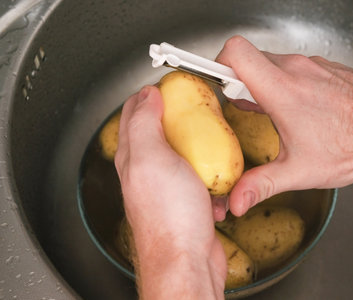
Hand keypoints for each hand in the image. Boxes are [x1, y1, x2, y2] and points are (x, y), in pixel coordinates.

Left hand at [115, 86, 225, 298]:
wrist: (187, 261)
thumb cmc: (169, 216)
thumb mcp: (152, 159)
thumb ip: (145, 124)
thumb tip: (147, 95)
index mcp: (133, 157)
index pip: (135, 113)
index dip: (151, 94)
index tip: (172, 85)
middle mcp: (147, 171)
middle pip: (162, 132)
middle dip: (182, 121)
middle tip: (201, 112)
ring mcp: (168, 188)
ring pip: (187, 157)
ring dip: (203, 154)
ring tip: (216, 152)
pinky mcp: (188, 203)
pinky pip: (202, 183)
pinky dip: (212, 182)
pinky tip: (218, 190)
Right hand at [216, 36, 352, 215]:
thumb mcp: (299, 172)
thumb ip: (260, 185)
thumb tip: (237, 201)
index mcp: (282, 90)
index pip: (235, 51)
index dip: (218, 63)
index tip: (217, 84)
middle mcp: (297, 70)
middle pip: (250, 58)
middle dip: (240, 80)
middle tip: (247, 107)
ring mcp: (315, 66)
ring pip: (273, 62)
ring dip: (265, 83)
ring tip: (275, 112)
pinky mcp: (327, 68)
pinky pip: (296, 67)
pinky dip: (287, 82)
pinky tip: (300, 108)